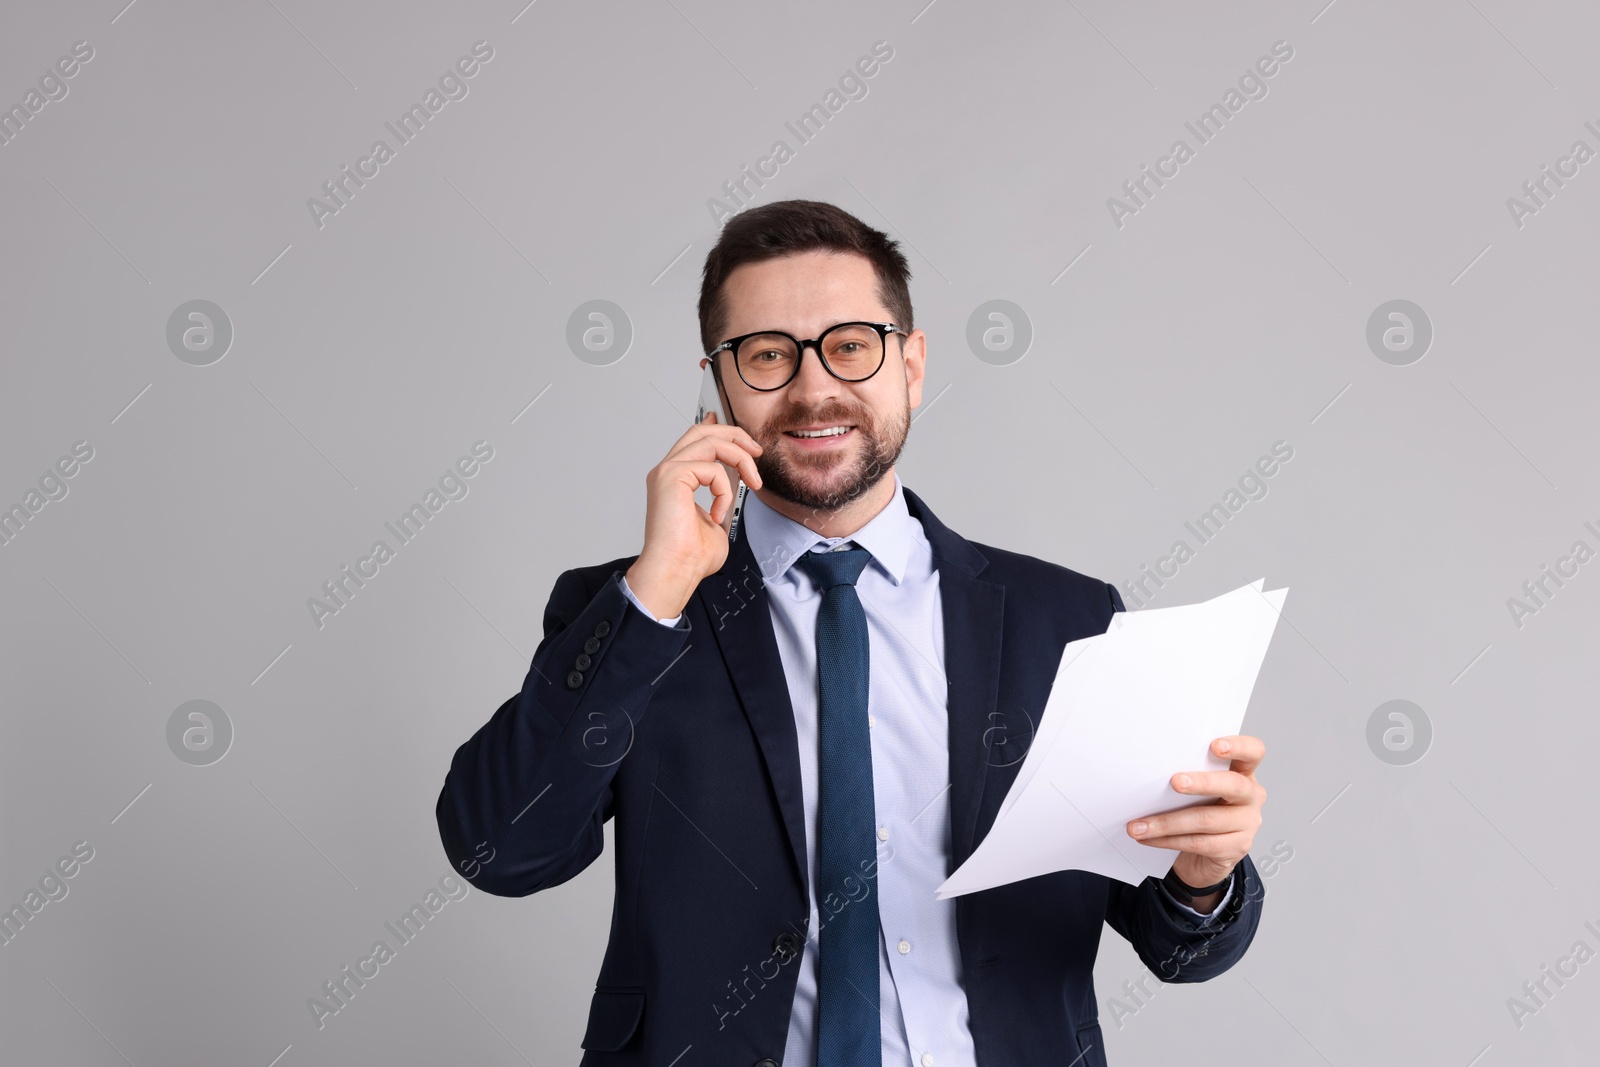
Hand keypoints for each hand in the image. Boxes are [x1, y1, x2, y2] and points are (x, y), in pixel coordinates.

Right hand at [625, 411, 763, 619]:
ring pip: (710, 441)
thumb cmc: (691, 557)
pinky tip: (718, 513)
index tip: (744, 438)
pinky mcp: (671, 476)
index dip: (719, 429)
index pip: (696, 440)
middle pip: (702, 431)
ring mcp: (667, 471)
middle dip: (734, 435)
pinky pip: (712, 468)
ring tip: (753, 482)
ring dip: (740, 458)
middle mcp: (667, 471)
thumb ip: (722, 497)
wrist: (676, 572)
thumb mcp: (717, 519)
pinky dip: (725, 490)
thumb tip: (735, 485)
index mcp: (675, 479)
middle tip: (757, 451)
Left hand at [1127, 735, 1265, 905]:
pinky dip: (1167, 840)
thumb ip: (1189, 774)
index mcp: (1243, 772)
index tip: (1215, 746)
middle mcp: (1251, 795)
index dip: (1238, 746)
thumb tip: (1149, 770)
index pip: (1253, 752)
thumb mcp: (1199, 788)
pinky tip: (1148, 838)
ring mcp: (1247, 823)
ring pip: (1206, 820)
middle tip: (1175, 782)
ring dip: (1166, 822)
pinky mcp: (1236, 848)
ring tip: (1139, 825)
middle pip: (1232, 785)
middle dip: (1202, 783)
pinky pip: (1198, 843)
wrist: (1206, 855)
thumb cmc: (1201, 809)